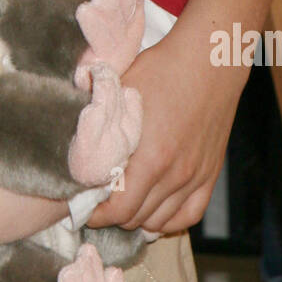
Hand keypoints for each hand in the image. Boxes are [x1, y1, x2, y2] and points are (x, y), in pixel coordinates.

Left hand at [86, 32, 243, 234]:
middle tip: (98, 204)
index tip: (83, 207)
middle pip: (136, 218)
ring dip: (138, 218)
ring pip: (160, 221)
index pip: (117, 209)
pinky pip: (189, 215)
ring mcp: (194, 177)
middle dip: (113, 216)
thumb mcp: (120, 90)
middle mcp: (174, 174)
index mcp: (149, 157)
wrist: (209, 59)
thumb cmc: (161, 69)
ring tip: (122, 206)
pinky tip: (153, 212)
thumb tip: (71, 141)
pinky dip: (169, 220)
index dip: (95, 213)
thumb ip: (97, 120)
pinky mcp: (210, 174)